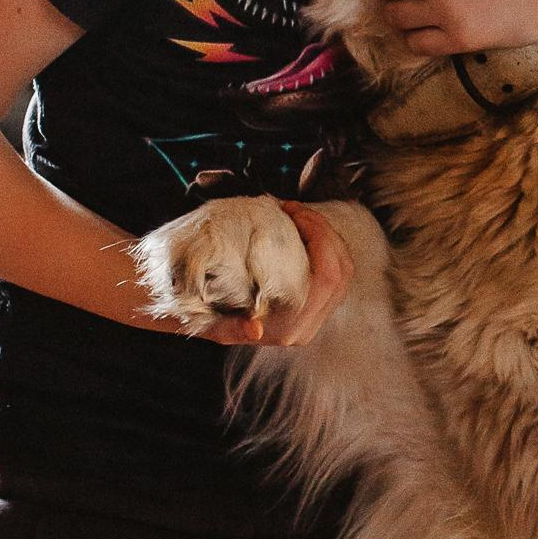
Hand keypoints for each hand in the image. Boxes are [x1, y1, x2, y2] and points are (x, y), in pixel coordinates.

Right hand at [198, 197, 355, 349]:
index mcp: (289, 328)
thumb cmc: (200, 310)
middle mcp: (306, 327)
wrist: (193, 314)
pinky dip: (324, 245)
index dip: (320, 238)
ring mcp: (313, 318)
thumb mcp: (210, 321)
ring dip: (325, 236)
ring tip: (296, 214)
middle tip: (294, 208)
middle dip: (324, 231)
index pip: (327, 277)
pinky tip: (300, 229)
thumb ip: (232, 328)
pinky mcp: (313, 307)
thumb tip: (254, 330)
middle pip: (341, 271)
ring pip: (343, 270)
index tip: (292, 211)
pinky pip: (335, 271)